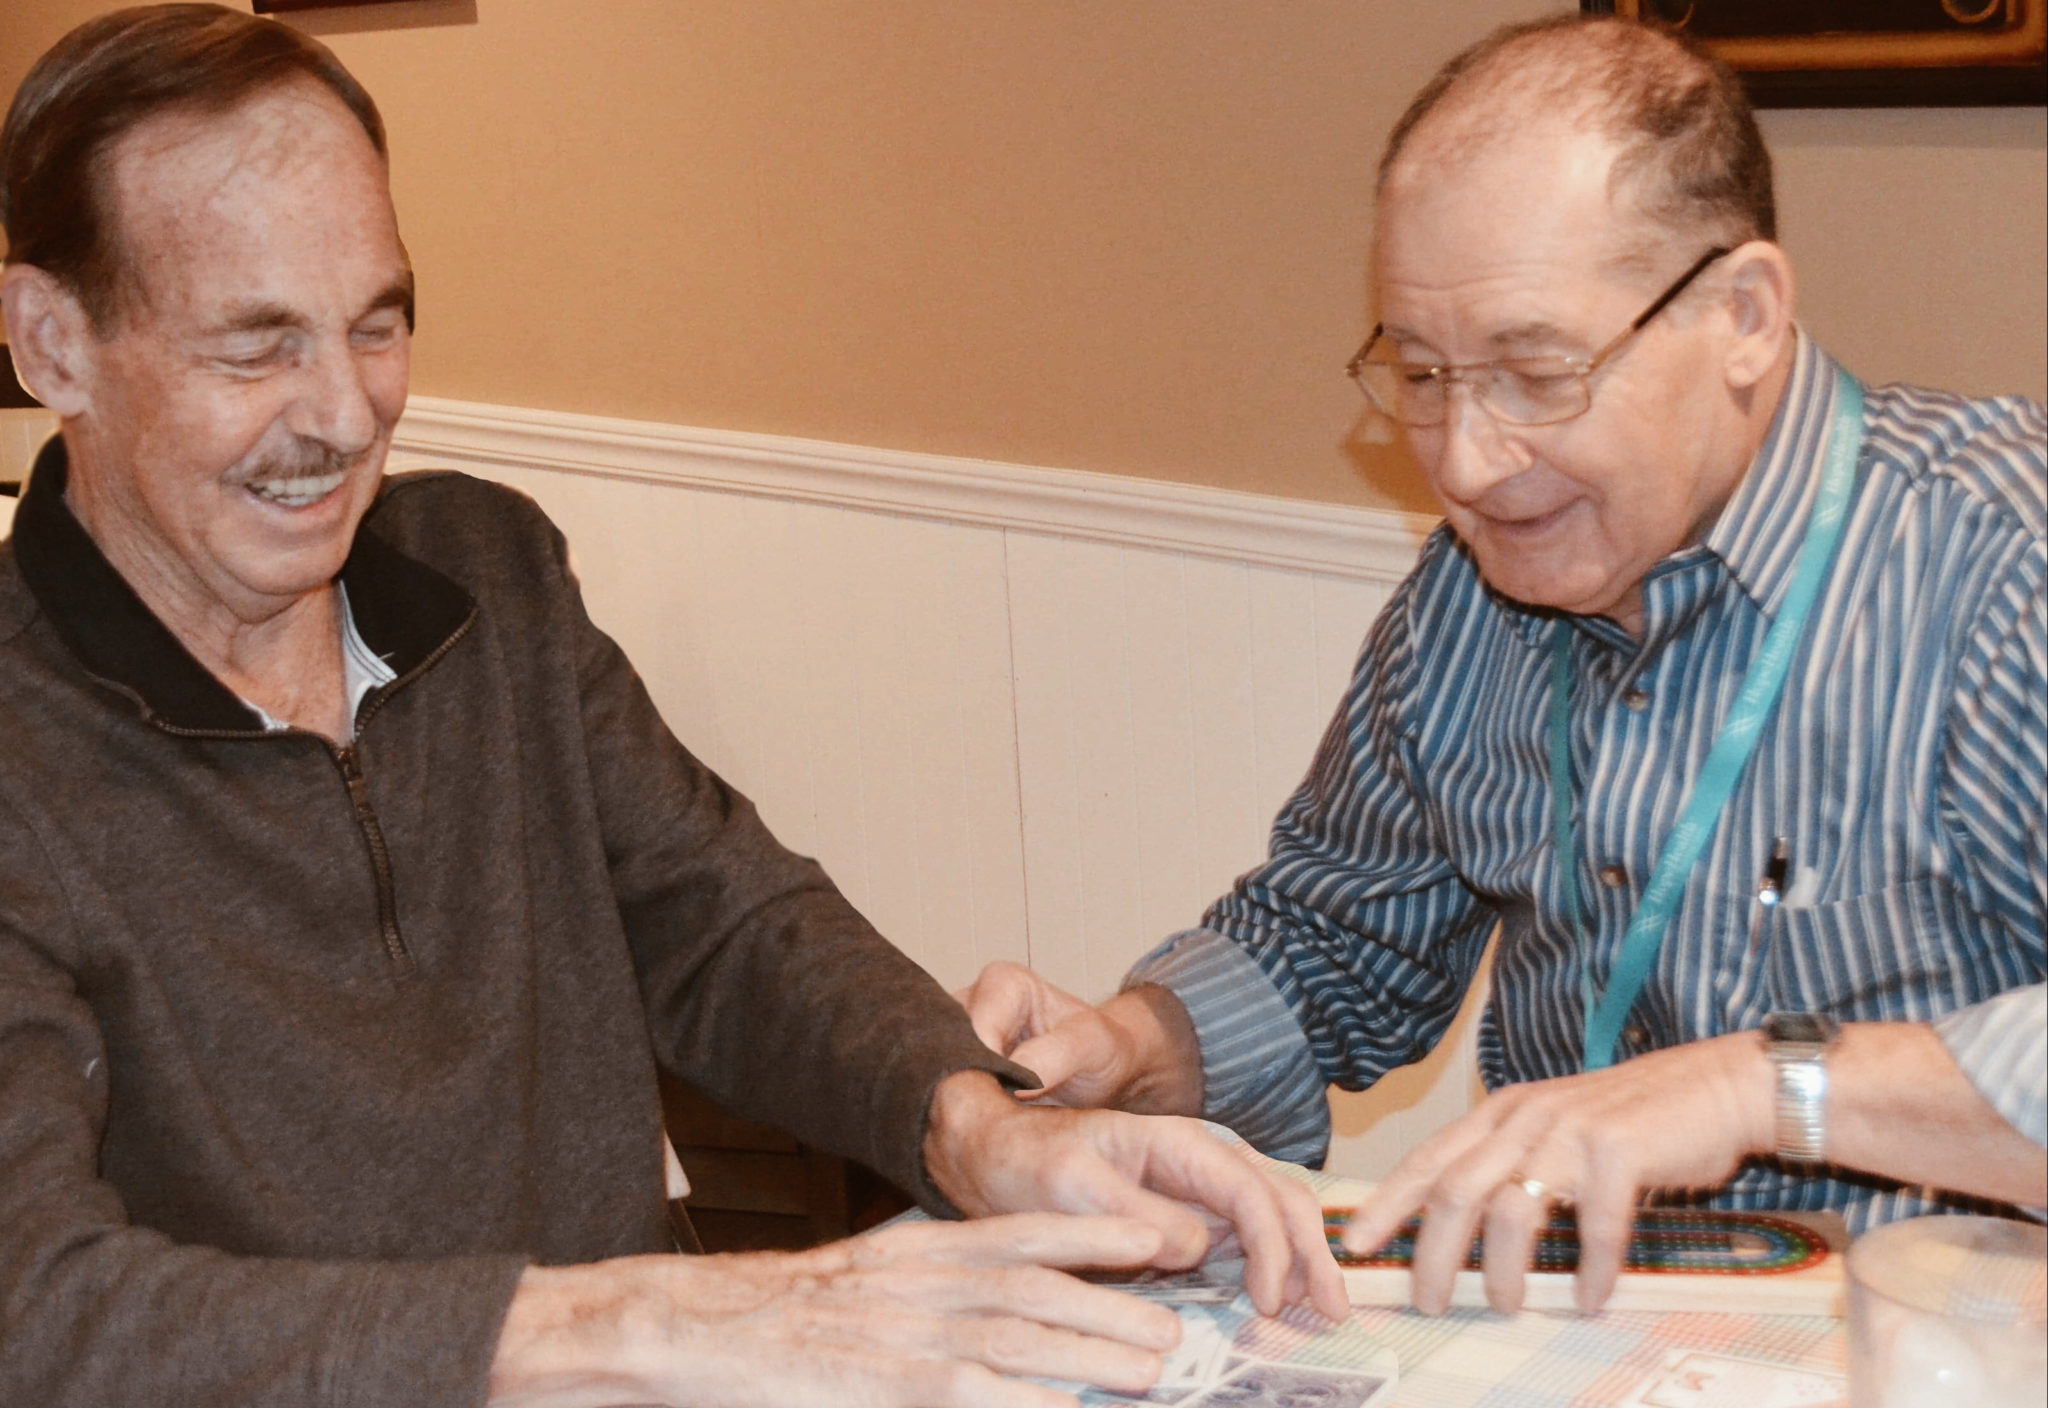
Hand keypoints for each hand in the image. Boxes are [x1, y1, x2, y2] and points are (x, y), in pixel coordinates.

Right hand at [489, 1214, 1182, 1406]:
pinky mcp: (893, 1387)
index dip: (1091, 1236)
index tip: (1150, 1240)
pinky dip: (1028, 1401)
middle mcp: (925, 1284)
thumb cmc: (785, 1311)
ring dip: (1095, 1354)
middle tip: (1177, 1332)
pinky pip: (976, 1397)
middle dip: (1115, 1308)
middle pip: (1039, 1293)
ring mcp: (910, 1337)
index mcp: (920, 1250)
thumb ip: (931, 1283)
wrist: (703, 1328)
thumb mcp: (868, 1275)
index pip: (1021, 1234)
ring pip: (1022, 1342)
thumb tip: (989, 1302)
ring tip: (1155, 1369)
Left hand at [926, 1070, 1348, 1323]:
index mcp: (1177, 1142)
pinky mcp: (1191, 1211)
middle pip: (1280, 1198)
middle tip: (1334, 1312)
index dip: (1272, 1248)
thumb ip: (1138, 1215)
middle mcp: (1200, 1158)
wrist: (999, 1153)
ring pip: (1274, 1215)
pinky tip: (1285, 1298)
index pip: (1248, 1192)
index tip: (1270, 1301)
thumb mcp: (1074, 1187)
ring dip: (1303, 1259)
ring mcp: (1199, 1184)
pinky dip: (1276, 1264)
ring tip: (1322, 1310)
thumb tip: (1199, 1247)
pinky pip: (1249, 1233)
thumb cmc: (1029, 1162)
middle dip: (1313, 1252)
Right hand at [956, 962, 1198, 1114]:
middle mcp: (970, 1003)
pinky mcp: (954, 1069)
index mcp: (1002, 983)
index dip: (982, 1071)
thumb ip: (1056, 1055)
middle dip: (964, 1090)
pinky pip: (941, 1091)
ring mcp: (956, 1037)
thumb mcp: (1092, 1045)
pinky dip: (956, 1115)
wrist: (1107, 1073)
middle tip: (989, 1129)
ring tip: (982, 1135)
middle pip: (946, 1049)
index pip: (973, 1029)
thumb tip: (1012, 1081)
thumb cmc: (1103, 1050)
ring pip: (937, 1073)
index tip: (1003, 1109)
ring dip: (956, 1105)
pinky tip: (973, 1138)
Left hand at [1338, 1033, 1771, 1313]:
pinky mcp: (1619, 1150)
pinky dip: (1590, 1270)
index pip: (1429, 1159)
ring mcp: (1570, 1131)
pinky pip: (1594, 1226)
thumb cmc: (1637, 1119)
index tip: (1356, 1243)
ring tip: (1507, 1305)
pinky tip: (1590, 1297)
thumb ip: (1513, 1162)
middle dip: (1433, 1254)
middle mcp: (1526, 1117)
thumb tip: (1467, 1227)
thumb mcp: (1557, 1127)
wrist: (1717, 1086)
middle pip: (1454, 1191)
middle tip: (1428, 1300)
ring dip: (1504, 1271)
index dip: (1389, 1203)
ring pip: (1510, 1210)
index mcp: (1504, 1112)